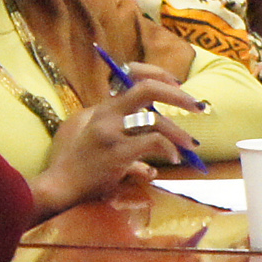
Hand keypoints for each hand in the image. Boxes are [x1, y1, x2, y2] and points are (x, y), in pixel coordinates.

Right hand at [31, 79, 206, 216]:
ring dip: (179, 133)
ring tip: (190, 146)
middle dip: (178, 96)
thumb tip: (163, 132)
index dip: (158, 74)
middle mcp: (107, 113)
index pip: (131, 74)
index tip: (178, 84)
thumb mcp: (102, 137)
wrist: (62, 187)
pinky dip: (169, 149)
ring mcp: (110, 132)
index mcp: (105, 107)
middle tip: (199, 106)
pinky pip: (154, 142)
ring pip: (156, 120)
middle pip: (147, 88)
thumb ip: (126, 129)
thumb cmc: (84, 165)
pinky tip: (172, 159)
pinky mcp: (116, 152)